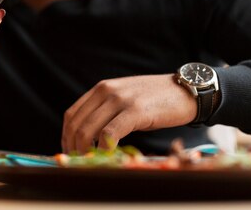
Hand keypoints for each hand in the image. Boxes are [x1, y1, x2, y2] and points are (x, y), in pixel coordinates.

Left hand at [61, 74, 196, 153]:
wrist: (185, 91)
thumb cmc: (155, 100)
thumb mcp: (124, 99)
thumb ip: (106, 111)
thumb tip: (89, 138)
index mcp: (100, 89)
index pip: (71, 114)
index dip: (66, 136)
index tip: (69, 152)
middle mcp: (106, 91)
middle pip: (77, 124)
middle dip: (73, 147)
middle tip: (78, 162)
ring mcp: (120, 100)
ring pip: (89, 129)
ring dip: (85, 150)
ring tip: (90, 162)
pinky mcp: (135, 111)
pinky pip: (111, 132)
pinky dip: (104, 147)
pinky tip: (107, 155)